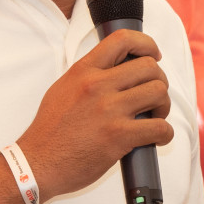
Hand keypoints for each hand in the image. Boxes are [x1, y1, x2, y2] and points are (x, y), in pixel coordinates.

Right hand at [16, 29, 173, 197]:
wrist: (38, 163)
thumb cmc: (50, 130)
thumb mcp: (63, 89)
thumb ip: (88, 76)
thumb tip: (115, 70)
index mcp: (83, 71)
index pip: (122, 40)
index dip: (146, 44)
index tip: (154, 55)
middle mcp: (97, 85)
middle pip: (149, 67)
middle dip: (159, 81)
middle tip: (153, 98)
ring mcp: (109, 110)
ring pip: (158, 92)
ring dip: (163, 106)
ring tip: (154, 117)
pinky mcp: (118, 136)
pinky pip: (160, 128)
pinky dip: (164, 134)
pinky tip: (156, 138)